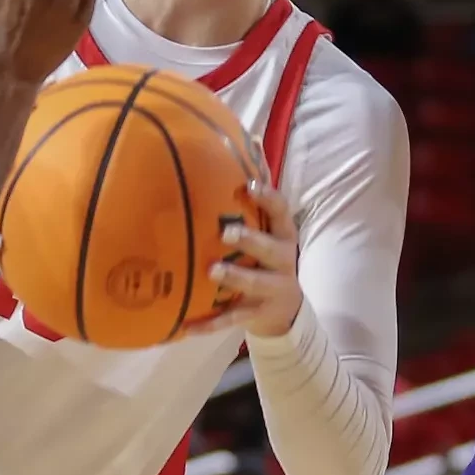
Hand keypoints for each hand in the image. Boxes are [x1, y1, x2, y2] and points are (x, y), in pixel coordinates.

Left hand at [187, 181, 302, 339]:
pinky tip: (188, 326)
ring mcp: (272, 289)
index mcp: (284, 236)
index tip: (249, 186)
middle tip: (226, 233)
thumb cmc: (268, 259)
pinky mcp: (256, 313)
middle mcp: (283, 261)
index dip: (268, 199)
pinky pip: (233, 319)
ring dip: (234, 278)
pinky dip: (210, 324)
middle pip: (271, 249)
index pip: (282, 213)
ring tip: (212, 271)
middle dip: (250, 240)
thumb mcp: (270, 231)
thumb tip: (244, 147)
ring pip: (254, 284)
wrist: (286, 310)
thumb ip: (257, 199)